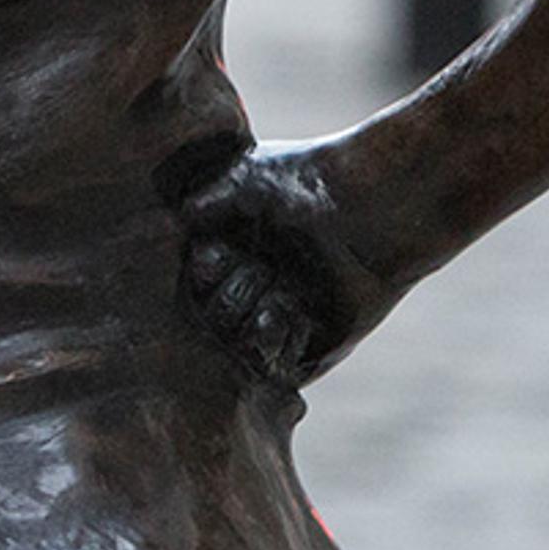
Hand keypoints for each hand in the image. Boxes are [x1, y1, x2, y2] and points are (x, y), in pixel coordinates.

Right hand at [174, 143, 404, 386]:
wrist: (371, 205)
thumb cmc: (305, 183)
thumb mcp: (242, 180)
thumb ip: (200, 203)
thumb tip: (176, 222)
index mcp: (230, 251)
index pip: (192, 283)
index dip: (204, 271)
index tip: (221, 249)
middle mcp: (250, 289)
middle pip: (211, 316)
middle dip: (234, 292)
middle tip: (265, 267)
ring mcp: (278, 320)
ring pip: (237, 344)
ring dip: (259, 313)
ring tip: (288, 289)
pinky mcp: (310, 350)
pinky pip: (273, 369)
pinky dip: (281, 337)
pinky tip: (301, 310)